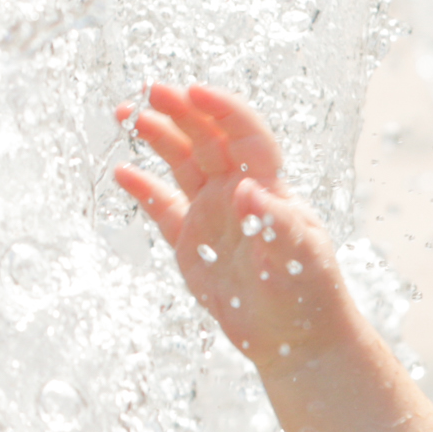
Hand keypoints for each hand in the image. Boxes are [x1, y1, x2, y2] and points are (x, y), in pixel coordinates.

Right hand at [114, 84, 350, 368]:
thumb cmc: (309, 295)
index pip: (246, 136)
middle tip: (150, 90)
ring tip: (126, 115)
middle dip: (181, 111)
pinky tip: (122, 171)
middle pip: (208, 140)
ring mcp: (213, 216)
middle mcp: (239, 194)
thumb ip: (276, 223)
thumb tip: (250, 190)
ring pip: (182, 164)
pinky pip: (163, 208)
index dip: (222, 110)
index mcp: (270, 188)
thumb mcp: (299, 259)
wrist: (298, 340)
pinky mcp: (192, 245)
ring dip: (159, 138)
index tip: (194, 91)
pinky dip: (143, 189)